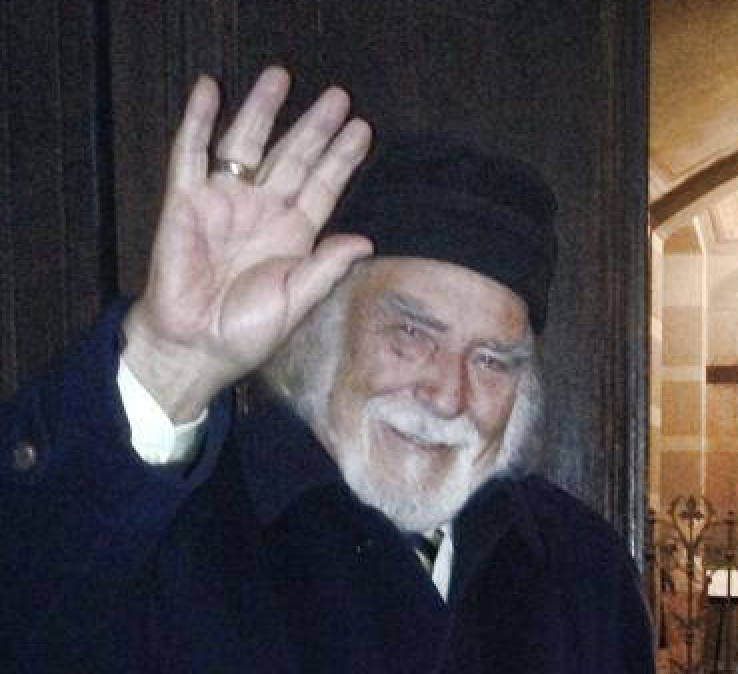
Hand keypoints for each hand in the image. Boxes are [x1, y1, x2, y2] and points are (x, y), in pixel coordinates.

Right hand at [122, 66, 372, 421]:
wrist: (196, 345)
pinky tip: (209, 89)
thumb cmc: (247, 331)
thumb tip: (365, 241)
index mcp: (293, 236)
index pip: (323, 187)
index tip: (363, 129)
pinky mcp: (185, 201)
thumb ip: (327, 268)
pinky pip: (191, 153)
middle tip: (339, 96)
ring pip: (247, 145)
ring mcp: (224, 202)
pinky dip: (198, 120)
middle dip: (315, 127)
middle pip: (293, 157)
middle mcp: (262, 212)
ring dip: (263, 110)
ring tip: (281, 77)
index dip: (341, 158)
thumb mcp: (297, 300)